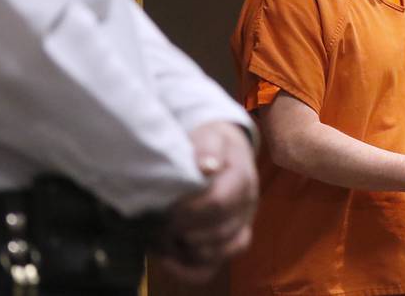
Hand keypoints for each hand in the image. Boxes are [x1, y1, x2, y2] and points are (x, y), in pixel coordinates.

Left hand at [156, 121, 257, 283]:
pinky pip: (215, 266)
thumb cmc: (213, 142)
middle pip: (218, 232)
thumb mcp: (210, 134)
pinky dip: (189, 270)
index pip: (219, 202)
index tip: (166, 207)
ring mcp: (240, 227)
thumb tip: (207, 165)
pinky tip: (168, 261)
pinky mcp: (229, 241)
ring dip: (187, 250)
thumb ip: (208, 146)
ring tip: (161, 238)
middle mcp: (247, 207)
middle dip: (184, 230)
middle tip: (157, 223)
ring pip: (219, 253)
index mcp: (242, 179)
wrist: (226, 149)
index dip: (189, 210)